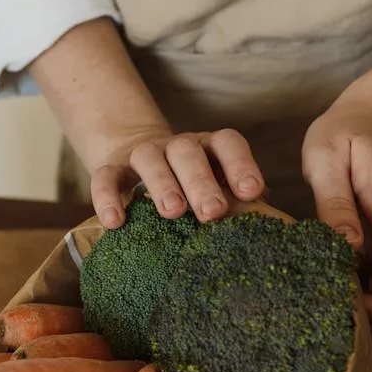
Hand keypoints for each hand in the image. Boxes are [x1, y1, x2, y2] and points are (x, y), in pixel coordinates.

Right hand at [90, 129, 266, 228]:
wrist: (139, 165)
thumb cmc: (193, 188)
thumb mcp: (218, 189)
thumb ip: (238, 203)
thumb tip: (265, 227)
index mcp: (210, 148)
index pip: (228, 144)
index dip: (241, 164)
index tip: (252, 192)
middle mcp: (178, 146)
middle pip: (188, 151)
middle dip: (201, 181)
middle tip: (212, 213)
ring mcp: (144, 154)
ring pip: (150, 158)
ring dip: (162, 183)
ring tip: (172, 212)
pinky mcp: (113, 168)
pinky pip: (106, 176)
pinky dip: (107, 196)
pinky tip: (115, 223)